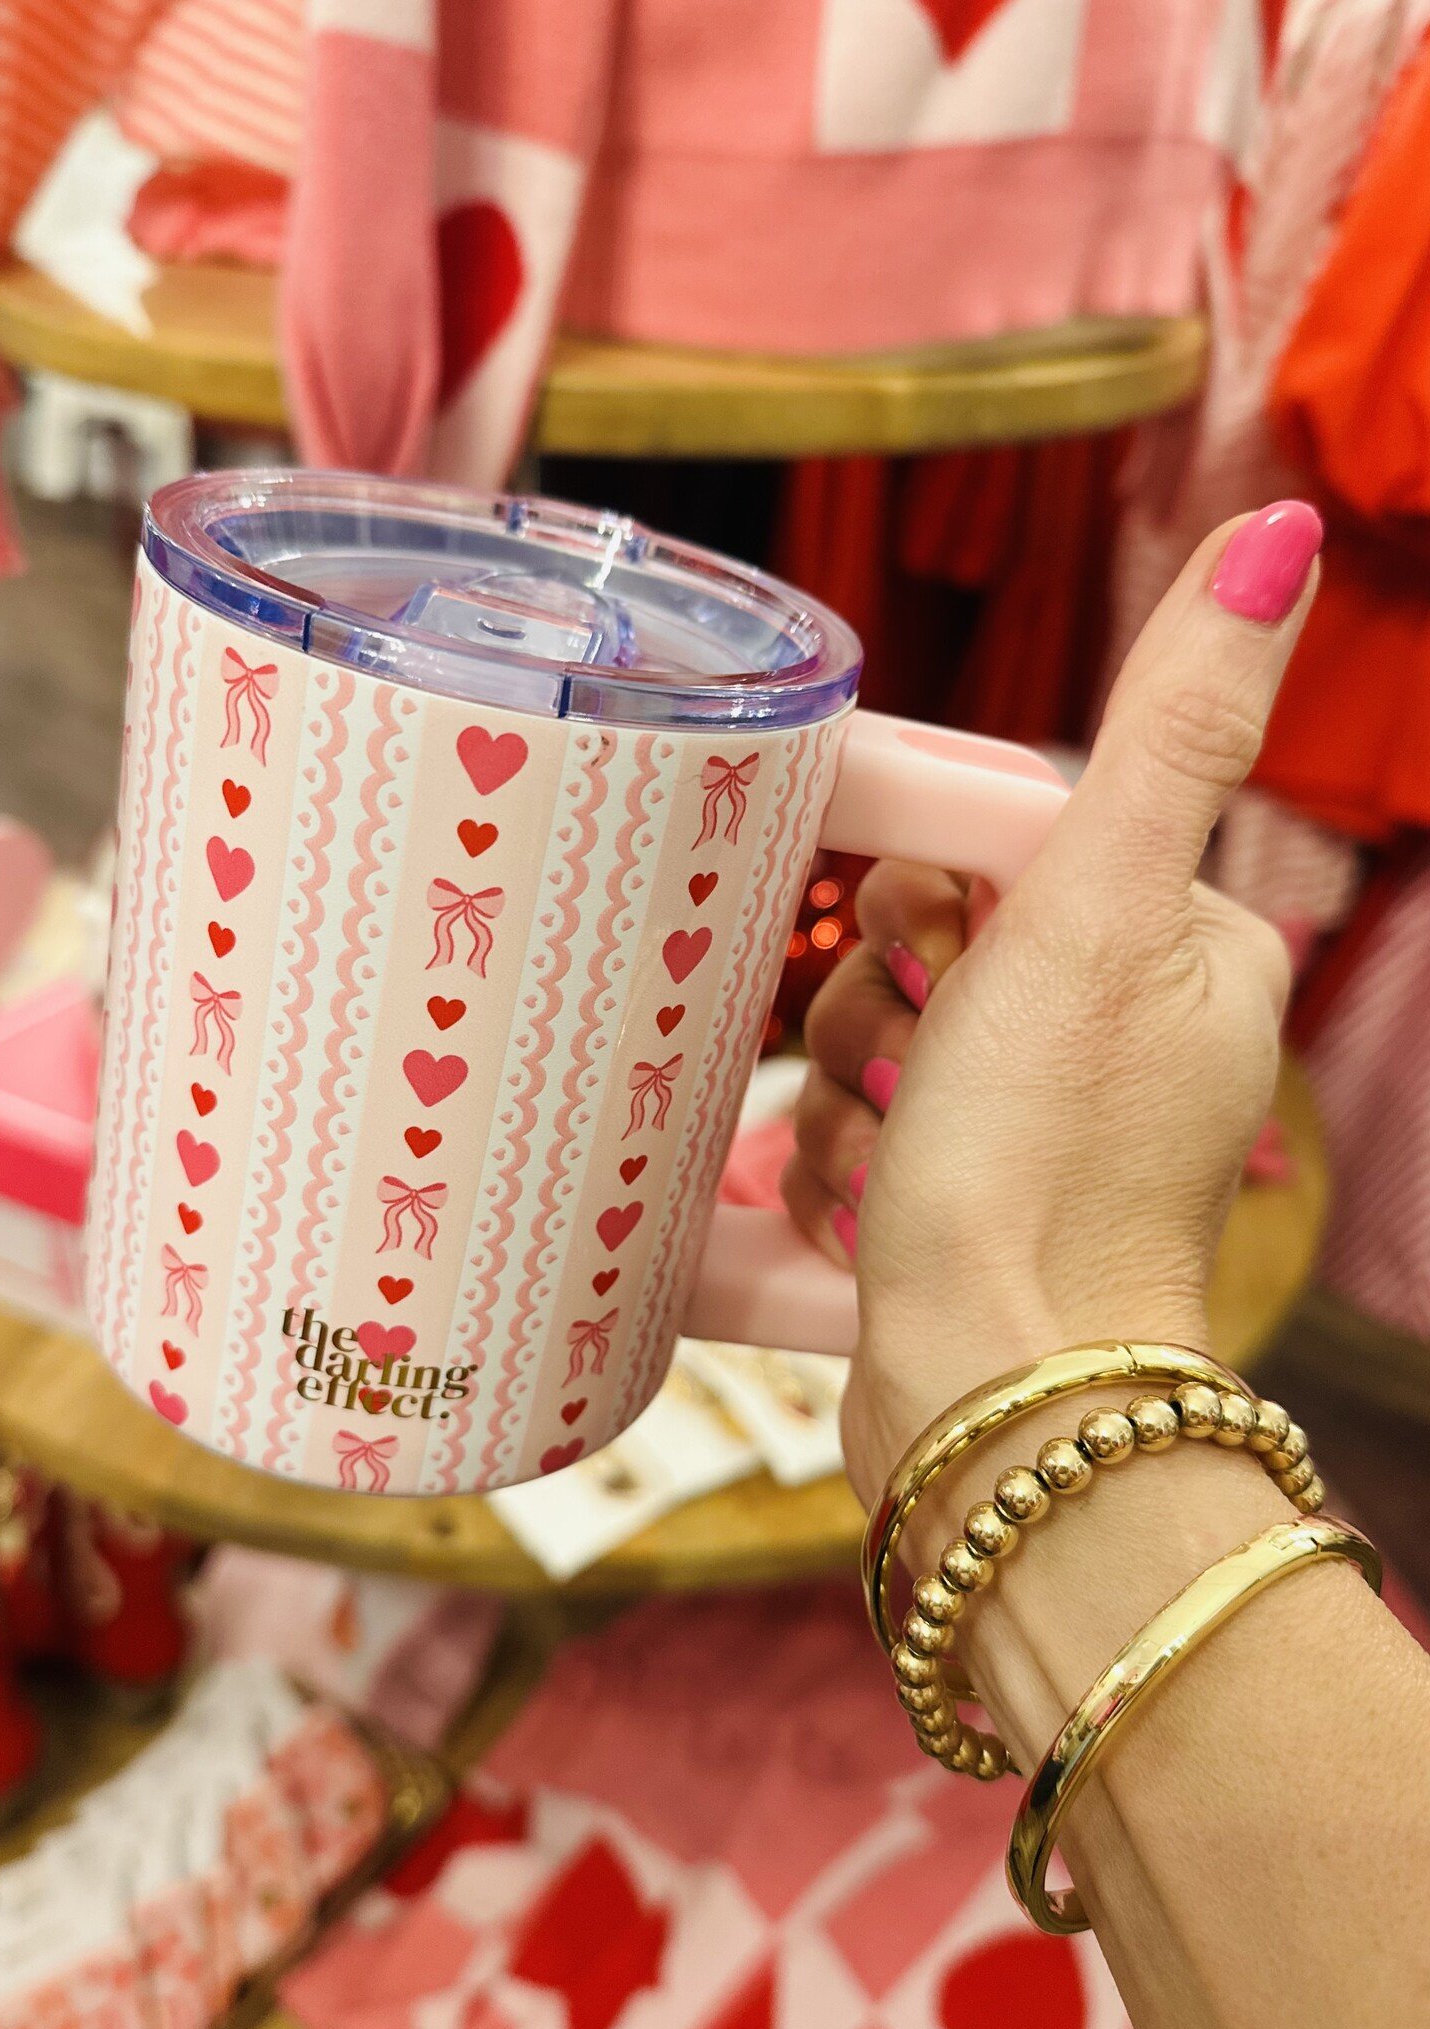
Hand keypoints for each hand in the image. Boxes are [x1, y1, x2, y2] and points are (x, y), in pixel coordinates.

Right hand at [782, 504, 1323, 1505]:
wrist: (990, 1403)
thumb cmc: (1045, 1163)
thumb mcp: (1094, 916)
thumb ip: (1172, 731)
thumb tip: (1279, 536)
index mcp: (1186, 954)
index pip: (999, 841)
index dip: (924, 889)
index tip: (928, 959)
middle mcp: (1125, 1038)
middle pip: (922, 941)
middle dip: (879, 1005)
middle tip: (915, 1073)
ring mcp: (1042, 1131)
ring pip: (873, 1037)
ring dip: (846, 1091)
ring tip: (885, 1162)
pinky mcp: (967, 1204)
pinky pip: (854, 1128)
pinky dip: (838, 1161)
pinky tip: (861, 1211)